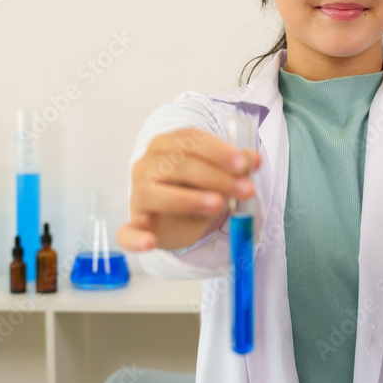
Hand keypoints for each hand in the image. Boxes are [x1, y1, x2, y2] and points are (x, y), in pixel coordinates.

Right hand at [116, 128, 260, 251]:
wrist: (173, 218)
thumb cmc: (194, 189)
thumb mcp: (217, 176)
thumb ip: (234, 166)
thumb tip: (255, 158)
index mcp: (166, 145)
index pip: (189, 140)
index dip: (217, 150)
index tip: (243, 164)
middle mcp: (146, 165)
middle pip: (178, 165)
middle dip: (215, 177)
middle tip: (245, 189)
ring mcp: (137, 195)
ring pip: (154, 194)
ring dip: (187, 199)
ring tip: (217, 205)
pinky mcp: (134, 225)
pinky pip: (127, 232)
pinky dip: (136, 238)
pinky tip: (150, 242)